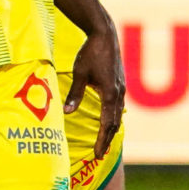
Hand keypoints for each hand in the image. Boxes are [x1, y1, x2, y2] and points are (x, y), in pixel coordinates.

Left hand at [66, 27, 124, 160]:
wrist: (106, 35)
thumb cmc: (90, 53)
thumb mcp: (79, 73)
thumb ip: (75, 94)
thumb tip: (67, 112)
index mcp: (110, 93)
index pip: (106, 123)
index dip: (102, 139)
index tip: (97, 153)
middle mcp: (119, 93)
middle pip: (114, 122)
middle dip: (107, 139)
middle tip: (99, 154)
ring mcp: (122, 88)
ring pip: (118, 114)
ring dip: (111, 129)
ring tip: (105, 141)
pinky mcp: (120, 83)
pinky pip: (118, 106)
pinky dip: (113, 117)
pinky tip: (109, 120)